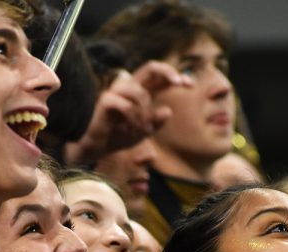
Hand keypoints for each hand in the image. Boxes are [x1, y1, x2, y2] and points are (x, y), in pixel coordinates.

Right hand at [65, 61, 190, 164]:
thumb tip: (168, 111)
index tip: (190, 84)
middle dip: (167, 72)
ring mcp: (115, 91)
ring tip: (144, 131)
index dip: (174, 75)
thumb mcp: (144, 131)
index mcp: (139, 91)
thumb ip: (156, 122)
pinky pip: (127, 106)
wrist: (97, 147)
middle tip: (178, 83)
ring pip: (140, 93)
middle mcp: (128, 87)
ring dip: (146, 113)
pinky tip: (133, 131)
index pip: (158, 76)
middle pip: (149, 67)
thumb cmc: (119, 136)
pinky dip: (134, 120)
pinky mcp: (106, 100)